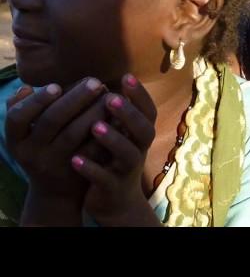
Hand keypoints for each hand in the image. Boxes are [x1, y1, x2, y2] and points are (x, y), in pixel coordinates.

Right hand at [5, 78, 109, 224]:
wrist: (55, 192)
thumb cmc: (42, 149)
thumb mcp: (26, 135)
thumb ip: (24, 110)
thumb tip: (26, 88)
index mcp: (16, 140)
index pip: (17, 118)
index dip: (36, 101)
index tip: (56, 85)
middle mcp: (31, 153)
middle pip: (51, 120)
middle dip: (74, 98)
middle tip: (96, 81)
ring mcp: (54, 164)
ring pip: (74, 133)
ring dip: (93, 111)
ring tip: (109, 95)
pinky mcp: (78, 171)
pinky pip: (92, 148)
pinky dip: (105, 131)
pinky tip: (118, 116)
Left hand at [71, 74, 159, 225]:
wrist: (116, 200)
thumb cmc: (115, 157)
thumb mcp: (122, 134)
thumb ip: (117, 113)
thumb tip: (101, 79)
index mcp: (141, 133)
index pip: (148, 110)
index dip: (140, 95)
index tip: (126, 76)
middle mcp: (140, 149)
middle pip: (143, 130)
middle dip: (128, 114)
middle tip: (110, 98)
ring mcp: (128, 169)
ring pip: (127, 154)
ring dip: (113, 139)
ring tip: (94, 126)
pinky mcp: (113, 188)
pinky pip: (105, 178)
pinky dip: (92, 169)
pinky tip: (75, 159)